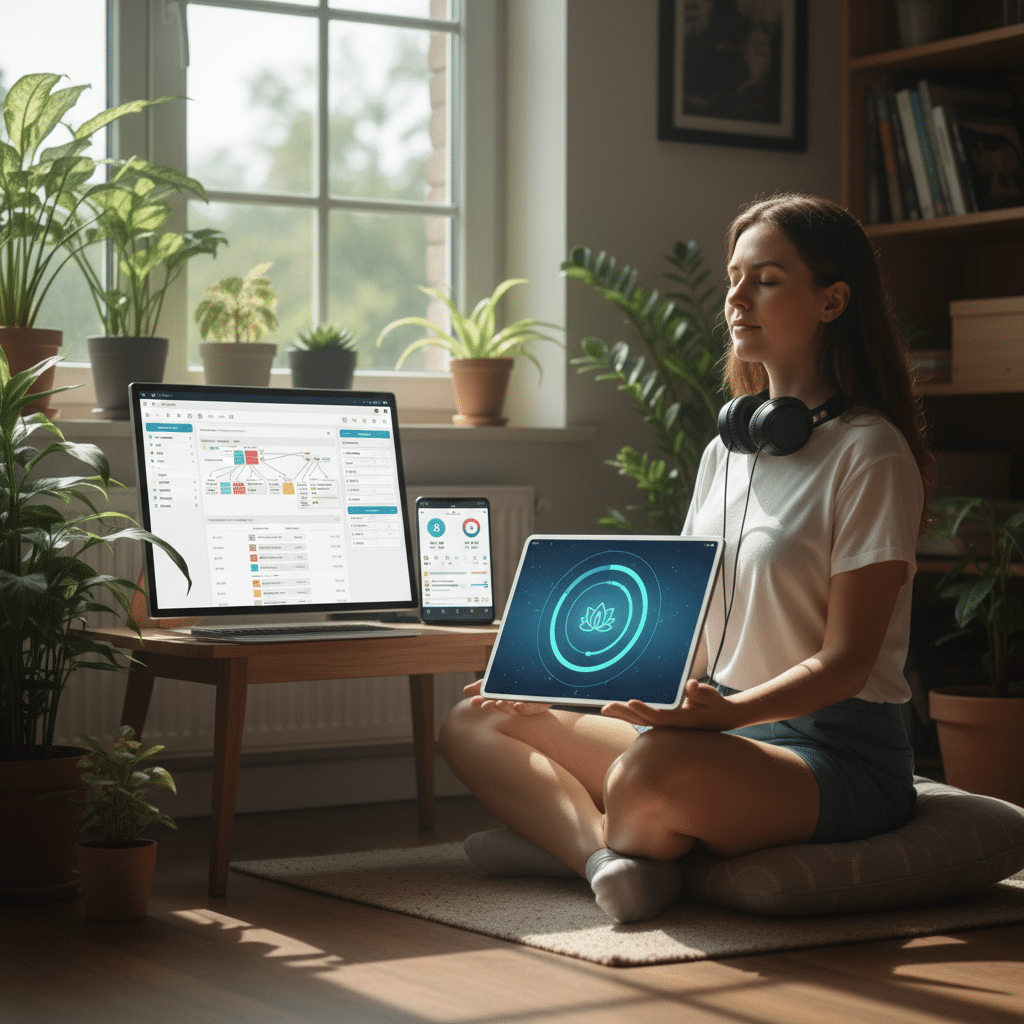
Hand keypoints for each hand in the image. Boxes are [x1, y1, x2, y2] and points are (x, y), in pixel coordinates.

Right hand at [464, 679, 551, 715]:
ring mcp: (523, 706)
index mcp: (501, 698)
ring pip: (512, 709)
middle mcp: (510, 703)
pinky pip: (529, 708)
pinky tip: (518, 705)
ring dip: (505, 707)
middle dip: (491, 706)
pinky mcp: (535, 707)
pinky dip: (523, 707)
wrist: (543, 680)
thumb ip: (483, 686)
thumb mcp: (499, 681)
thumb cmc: (517, 684)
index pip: (488, 700)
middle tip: (485, 705)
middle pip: (498, 706)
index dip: (481, 701)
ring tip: (499, 703)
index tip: (473, 701)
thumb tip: (464, 690)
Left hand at [601, 677, 739, 731]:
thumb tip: (692, 685)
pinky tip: (616, 711)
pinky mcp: (663, 721)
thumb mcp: (710, 696)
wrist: (720, 718)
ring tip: (604, 709)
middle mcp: (670, 725)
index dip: (644, 710)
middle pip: (643, 720)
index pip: (659, 716)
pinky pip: (641, 719)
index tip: (630, 702)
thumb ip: (701, 692)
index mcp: (681, 720)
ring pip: (639, 721)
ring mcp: (665, 725)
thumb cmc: (714, 704)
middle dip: (624, 713)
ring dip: (622, 715)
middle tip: (606, 706)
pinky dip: (628, 715)